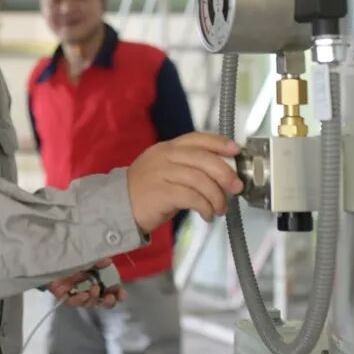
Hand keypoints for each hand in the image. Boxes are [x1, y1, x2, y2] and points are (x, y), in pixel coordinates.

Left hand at [46, 259, 126, 308]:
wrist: (46, 254)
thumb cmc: (68, 254)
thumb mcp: (85, 256)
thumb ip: (96, 260)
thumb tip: (108, 261)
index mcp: (95, 278)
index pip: (110, 289)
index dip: (117, 294)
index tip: (122, 295)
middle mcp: (87, 287)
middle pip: (101, 300)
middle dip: (108, 301)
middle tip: (109, 298)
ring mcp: (75, 293)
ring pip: (89, 302)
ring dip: (94, 298)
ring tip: (94, 290)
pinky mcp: (63, 296)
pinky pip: (73, 302)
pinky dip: (79, 300)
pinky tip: (83, 294)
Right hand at [126, 132, 242, 233]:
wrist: (117, 205)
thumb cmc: (147, 190)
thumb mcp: (166, 171)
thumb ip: (189, 167)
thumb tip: (223, 174)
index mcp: (167, 148)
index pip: (196, 138)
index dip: (218, 143)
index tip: (236, 151)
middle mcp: (164, 157)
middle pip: (202, 158)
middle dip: (224, 173)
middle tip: (236, 187)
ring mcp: (160, 174)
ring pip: (199, 179)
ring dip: (216, 196)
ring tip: (220, 208)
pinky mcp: (160, 193)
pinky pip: (191, 197)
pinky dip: (205, 207)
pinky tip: (207, 215)